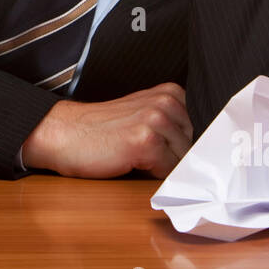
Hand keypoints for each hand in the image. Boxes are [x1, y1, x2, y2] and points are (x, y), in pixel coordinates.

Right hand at [20, 82, 191, 178]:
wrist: (64, 134)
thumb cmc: (101, 130)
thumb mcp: (143, 115)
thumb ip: (172, 123)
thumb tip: (204, 150)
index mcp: (170, 93)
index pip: (204, 129)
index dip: (190, 145)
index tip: (173, 150)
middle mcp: (167, 102)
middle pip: (195, 146)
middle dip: (176, 157)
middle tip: (147, 156)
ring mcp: (157, 120)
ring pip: (183, 160)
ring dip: (162, 167)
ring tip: (135, 157)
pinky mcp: (145, 141)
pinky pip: (168, 170)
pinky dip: (153, 174)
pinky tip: (131, 162)